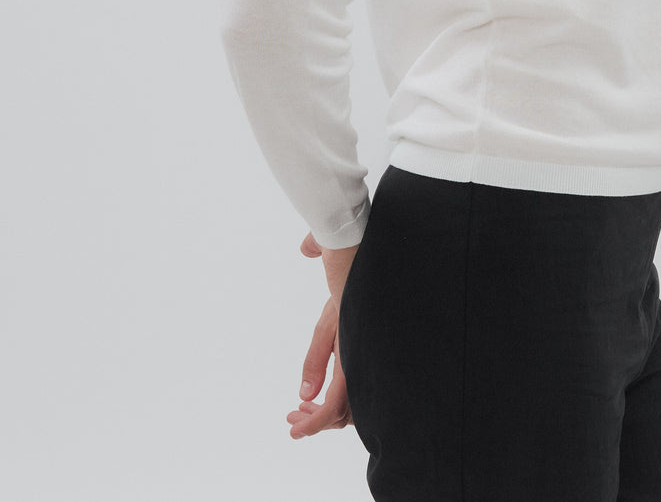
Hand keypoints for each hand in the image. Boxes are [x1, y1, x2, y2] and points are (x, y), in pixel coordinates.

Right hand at [286, 232, 360, 438]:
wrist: (356, 234)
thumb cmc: (348, 240)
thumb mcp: (328, 251)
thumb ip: (317, 248)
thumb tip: (307, 249)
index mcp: (356, 324)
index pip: (347, 370)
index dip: (327, 392)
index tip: (301, 403)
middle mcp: (363, 341)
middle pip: (352, 395)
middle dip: (323, 416)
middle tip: (297, 421)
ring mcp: (360, 348)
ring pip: (346, 404)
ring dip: (319, 421)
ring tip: (297, 425)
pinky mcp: (353, 350)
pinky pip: (339, 398)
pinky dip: (319, 419)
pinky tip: (302, 425)